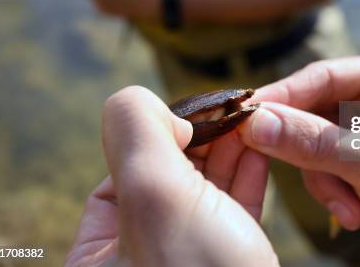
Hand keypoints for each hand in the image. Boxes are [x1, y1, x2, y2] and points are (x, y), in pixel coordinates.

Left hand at [65, 86, 276, 266]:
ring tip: (250, 120)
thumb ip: (137, 132)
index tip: (199, 110)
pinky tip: (260, 150)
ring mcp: (190, 257)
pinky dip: (247, 175)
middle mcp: (142, 255)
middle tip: (232, 108)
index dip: (160, 133)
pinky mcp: (231, 260)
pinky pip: (234, 208)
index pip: (121, 171)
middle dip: (203, 136)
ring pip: (206, 188)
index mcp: (100, 252)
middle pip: (169, 174)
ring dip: (230, 149)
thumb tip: (160, 110)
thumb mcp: (153, 197)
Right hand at [240, 50, 359, 262]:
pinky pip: (317, 165)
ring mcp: (359, 124)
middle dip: (312, 156)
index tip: (245, 117)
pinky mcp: (351, 152)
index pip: (320, 77)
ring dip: (324, 182)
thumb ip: (315, 143)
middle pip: (308, 111)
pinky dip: (330, 192)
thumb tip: (256, 122)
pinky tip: (355, 211)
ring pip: (307, 143)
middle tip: (315, 181)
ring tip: (352, 208)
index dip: (282, 98)